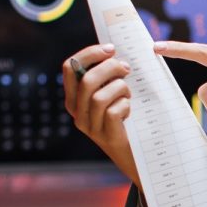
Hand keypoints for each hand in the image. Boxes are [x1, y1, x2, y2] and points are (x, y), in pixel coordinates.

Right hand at [62, 43, 139, 185]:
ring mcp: (90, 127)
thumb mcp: (112, 96)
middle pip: (85, 80)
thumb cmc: (127, 121)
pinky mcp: (107, 137)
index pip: (69, 68)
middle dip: (109, 68)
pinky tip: (130, 110)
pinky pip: (113, 113)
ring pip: (98, 97)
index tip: (110, 48)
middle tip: (127, 68)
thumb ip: (107, 78)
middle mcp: (77, 113)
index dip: (89, 54)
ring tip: (129, 94)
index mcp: (74, 99)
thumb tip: (114, 53)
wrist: (137, 158)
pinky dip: (125, 106)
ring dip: (120, 88)